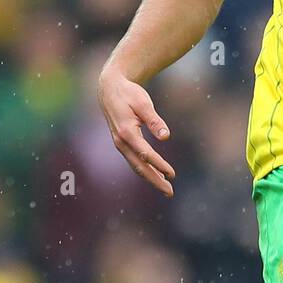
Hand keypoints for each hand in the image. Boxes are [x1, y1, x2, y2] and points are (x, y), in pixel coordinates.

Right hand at [97, 67, 174, 196]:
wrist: (109, 89)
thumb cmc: (129, 94)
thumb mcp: (143, 103)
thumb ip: (154, 120)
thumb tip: (166, 136)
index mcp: (127, 132)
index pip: (146, 154)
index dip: (160, 165)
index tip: (172, 174)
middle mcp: (121, 142)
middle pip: (139, 166)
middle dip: (155, 180)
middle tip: (170, 193)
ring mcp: (120, 144)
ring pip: (136, 165)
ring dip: (151, 178)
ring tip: (166, 188)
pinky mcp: (122, 143)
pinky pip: (134, 160)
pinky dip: (144, 169)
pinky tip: (155, 174)